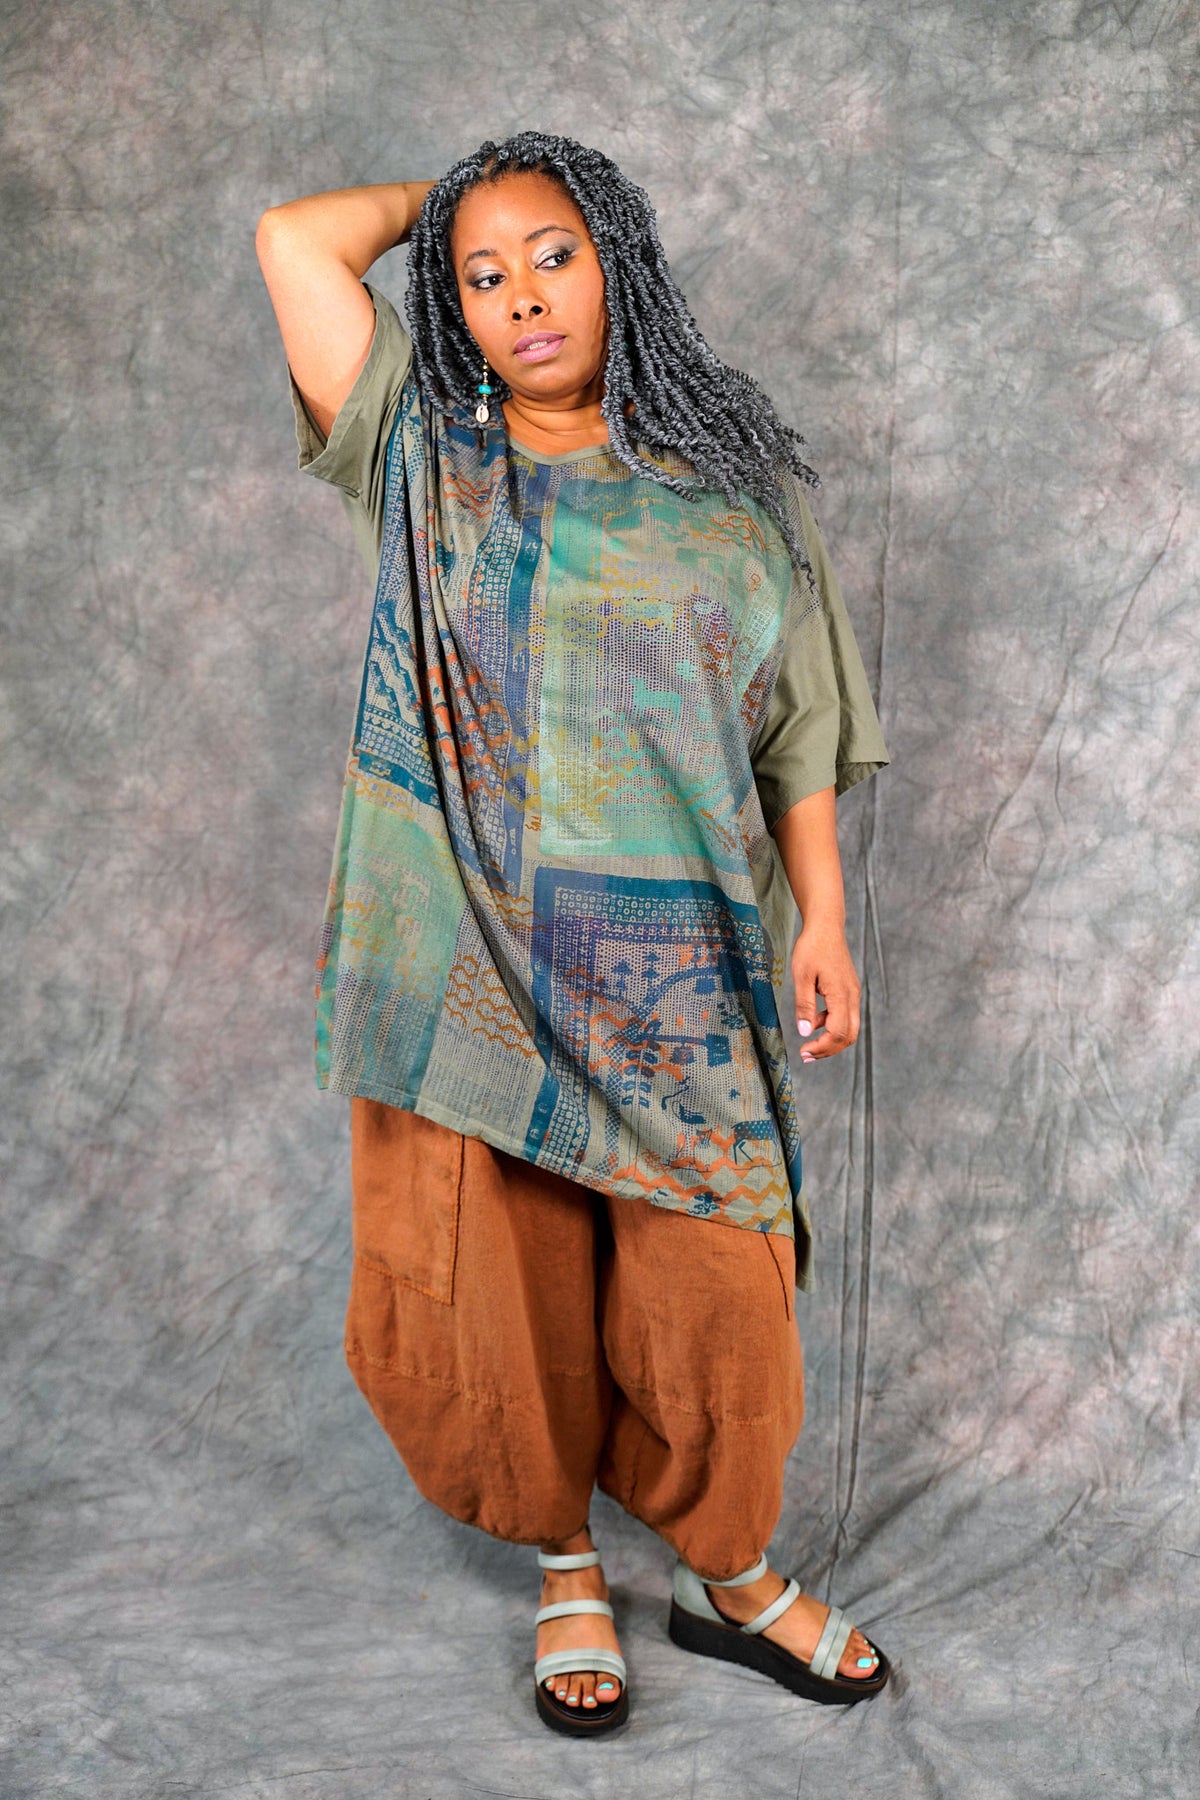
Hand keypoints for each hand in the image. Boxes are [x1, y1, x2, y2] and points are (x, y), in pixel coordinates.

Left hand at [790, 923, 860, 1063]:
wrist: (825, 926)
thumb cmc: (812, 947)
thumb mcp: (802, 976)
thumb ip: (804, 1005)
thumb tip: (805, 1032)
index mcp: (842, 995)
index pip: (838, 1033)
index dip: (821, 1048)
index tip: (803, 1052)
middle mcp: (852, 997)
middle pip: (849, 1036)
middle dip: (829, 1050)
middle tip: (807, 1056)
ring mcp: (853, 994)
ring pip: (849, 1028)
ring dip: (831, 1040)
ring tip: (809, 1045)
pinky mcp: (848, 990)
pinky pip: (845, 1016)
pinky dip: (831, 1025)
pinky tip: (814, 1021)